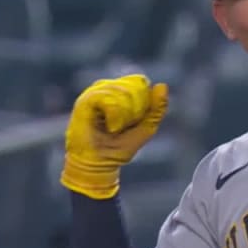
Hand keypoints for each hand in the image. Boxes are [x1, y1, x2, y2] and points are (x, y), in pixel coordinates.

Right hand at [60, 74, 168, 198]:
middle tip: (122, 127)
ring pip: (123, 93)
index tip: (133, 122)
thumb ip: (157, 108)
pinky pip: (110, 100)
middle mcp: (106, 87)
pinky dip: (115, 116)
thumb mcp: (146, 127)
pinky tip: (111, 127)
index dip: (143, 102)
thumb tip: (162, 85)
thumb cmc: (120, 146)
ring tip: (114, 128)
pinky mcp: (86, 101)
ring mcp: (95, 92)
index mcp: (119, 89)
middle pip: (134, 86)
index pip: (140, 82)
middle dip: (135, 111)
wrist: (99, 165)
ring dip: (125, 116)